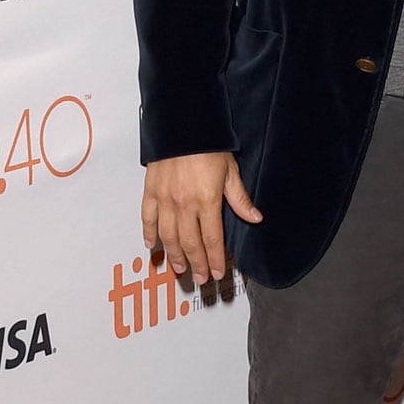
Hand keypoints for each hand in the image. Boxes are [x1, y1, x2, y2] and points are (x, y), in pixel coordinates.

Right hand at [141, 151, 261, 284]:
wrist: (182, 125)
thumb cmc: (208, 145)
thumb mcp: (230, 172)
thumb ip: (239, 198)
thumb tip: (255, 217)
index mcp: (206, 201)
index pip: (211, 239)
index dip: (215, 259)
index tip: (218, 272)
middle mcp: (184, 204)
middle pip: (190, 243)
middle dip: (196, 264)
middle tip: (200, 278)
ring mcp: (165, 199)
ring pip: (168, 236)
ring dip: (174, 255)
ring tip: (179, 269)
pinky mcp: (151, 191)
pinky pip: (148, 218)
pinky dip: (149, 233)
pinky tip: (152, 246)